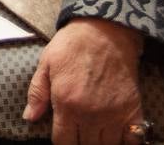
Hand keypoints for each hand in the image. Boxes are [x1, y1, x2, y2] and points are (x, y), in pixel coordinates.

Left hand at [23, 18, 142, 144]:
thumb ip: (37, 93)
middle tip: (79, 133)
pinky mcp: (133, 109)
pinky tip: (118, 135)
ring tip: (95, 134)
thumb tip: (29, 118)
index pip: (63, 142)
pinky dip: (127, 141)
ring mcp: (114, 114)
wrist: (105, 30)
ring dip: (101, 143)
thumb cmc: (73, 45)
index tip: (64, 137)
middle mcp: (90, 114)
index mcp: (66, 104)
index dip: (62, 143)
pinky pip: (134, 139)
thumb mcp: (46, 64)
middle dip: (80, 143)